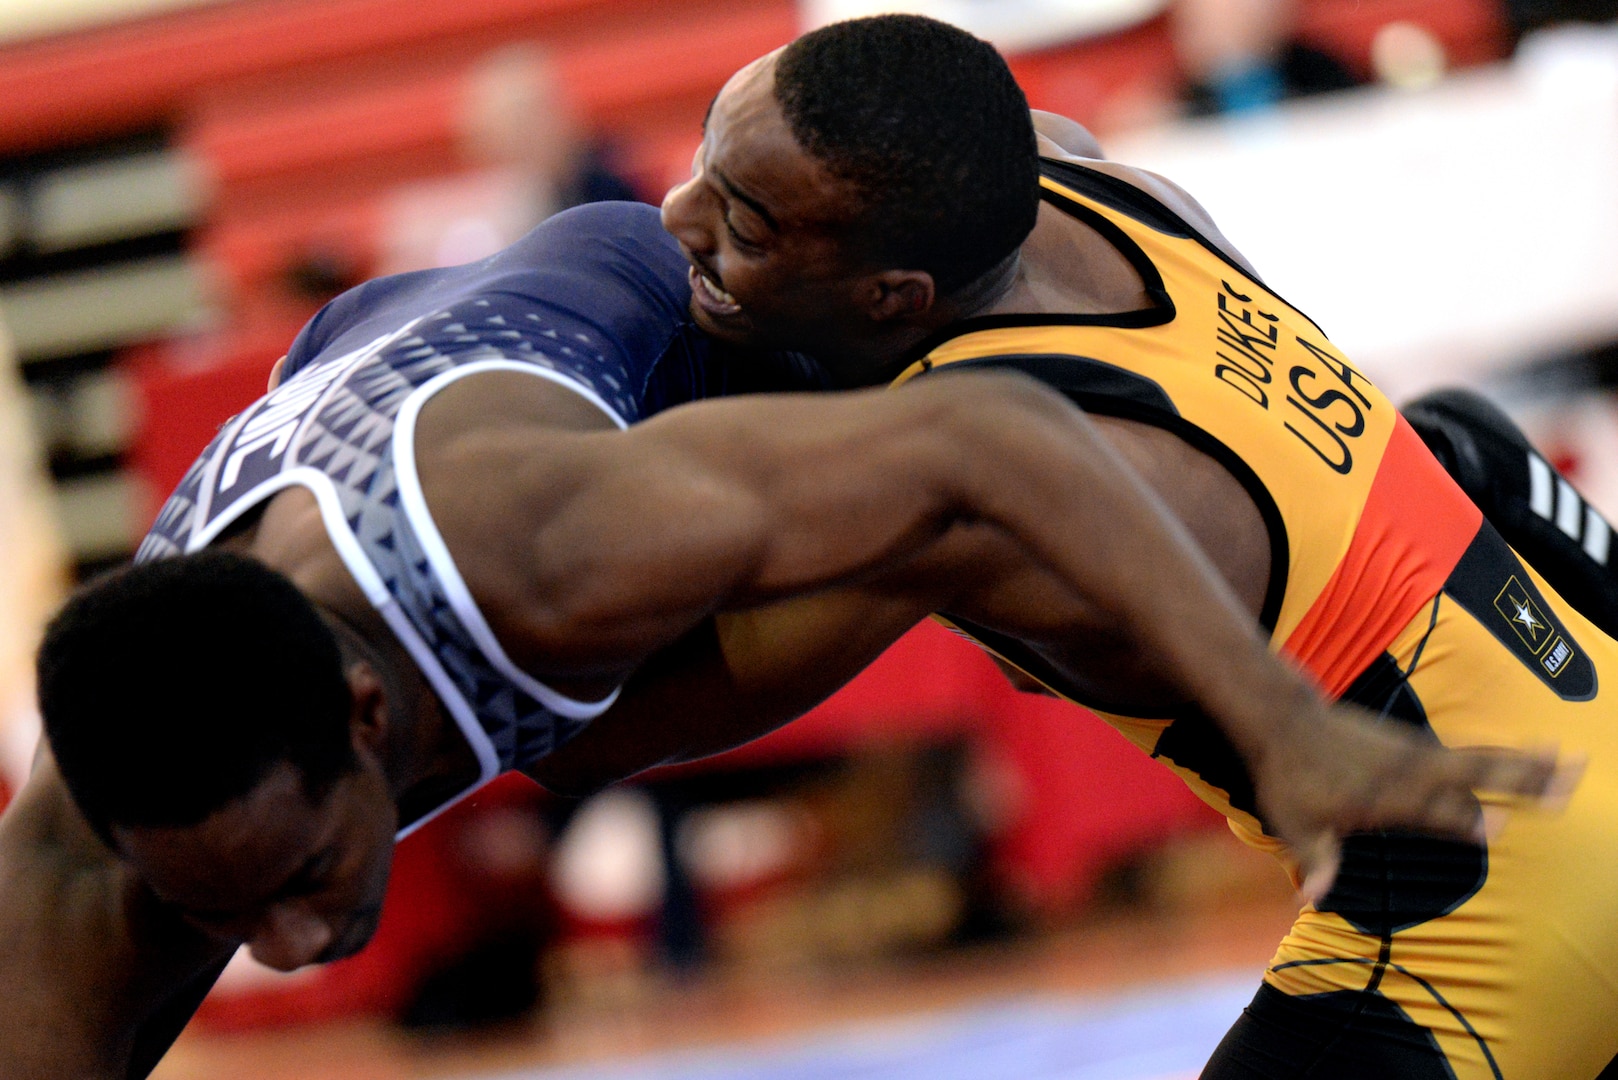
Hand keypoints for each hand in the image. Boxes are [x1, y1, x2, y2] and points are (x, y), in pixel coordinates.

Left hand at [1252, 702, 1577, 904]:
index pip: (1433, 812)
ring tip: (1570, 763)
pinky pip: (1468, 751)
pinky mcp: (1415, 742)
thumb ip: (1315, 861)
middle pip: (1475, 776)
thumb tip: (1308, 901)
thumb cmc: (1289, 778)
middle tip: (1564, 786)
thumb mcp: (1296, 825)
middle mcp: (1411, 772)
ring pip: (1481, 760)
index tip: (1496, 828)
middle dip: (1520, 782)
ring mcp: (1417, 753)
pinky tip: (1533, 756)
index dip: (1461, 822)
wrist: (1284, 718)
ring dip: (1527, 764)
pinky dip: (1504, 755)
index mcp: (1388, 797)